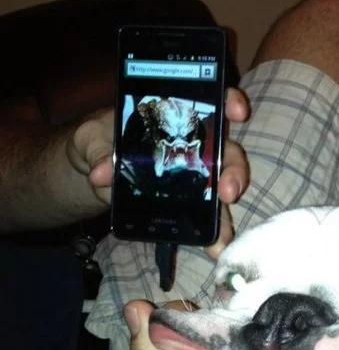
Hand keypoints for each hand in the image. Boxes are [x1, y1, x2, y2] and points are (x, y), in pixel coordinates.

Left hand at [67, 88, 249, 256]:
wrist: (92, 173)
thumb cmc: (97, 142)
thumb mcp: (90, 138)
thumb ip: (97, 149)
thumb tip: (102, 173)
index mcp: (176, 115)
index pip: (211, 100)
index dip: (229, 101)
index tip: (237, 112)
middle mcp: (195, 144)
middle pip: (227, 152)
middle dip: (234, 170)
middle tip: (228, 191)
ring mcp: (195, 175)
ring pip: (221, 190)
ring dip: (226, 213)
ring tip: (222, 238)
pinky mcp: (189, 202)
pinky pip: (206, 216)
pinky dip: (212, 233)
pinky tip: (213, 248)